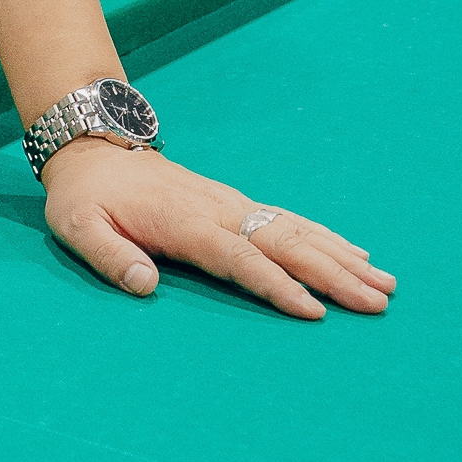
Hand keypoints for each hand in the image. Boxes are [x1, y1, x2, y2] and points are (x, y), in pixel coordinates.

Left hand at [41, 136, 393, 318]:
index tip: (315, 311)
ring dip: (340, 256)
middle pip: (283, 243)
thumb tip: (145, 284)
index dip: (276, 285)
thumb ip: (109, 256)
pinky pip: (288, 219)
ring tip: (384, 282)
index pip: (238, 258)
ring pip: (295, 229)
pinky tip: (355, 253)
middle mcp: (216, 209)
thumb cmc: (84, 198)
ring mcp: (230, 203)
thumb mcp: (77, 226)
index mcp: (182, 222)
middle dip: (332, 273)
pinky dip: (325, 236)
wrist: (93, 150)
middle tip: (377, 300)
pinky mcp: (235, 202)